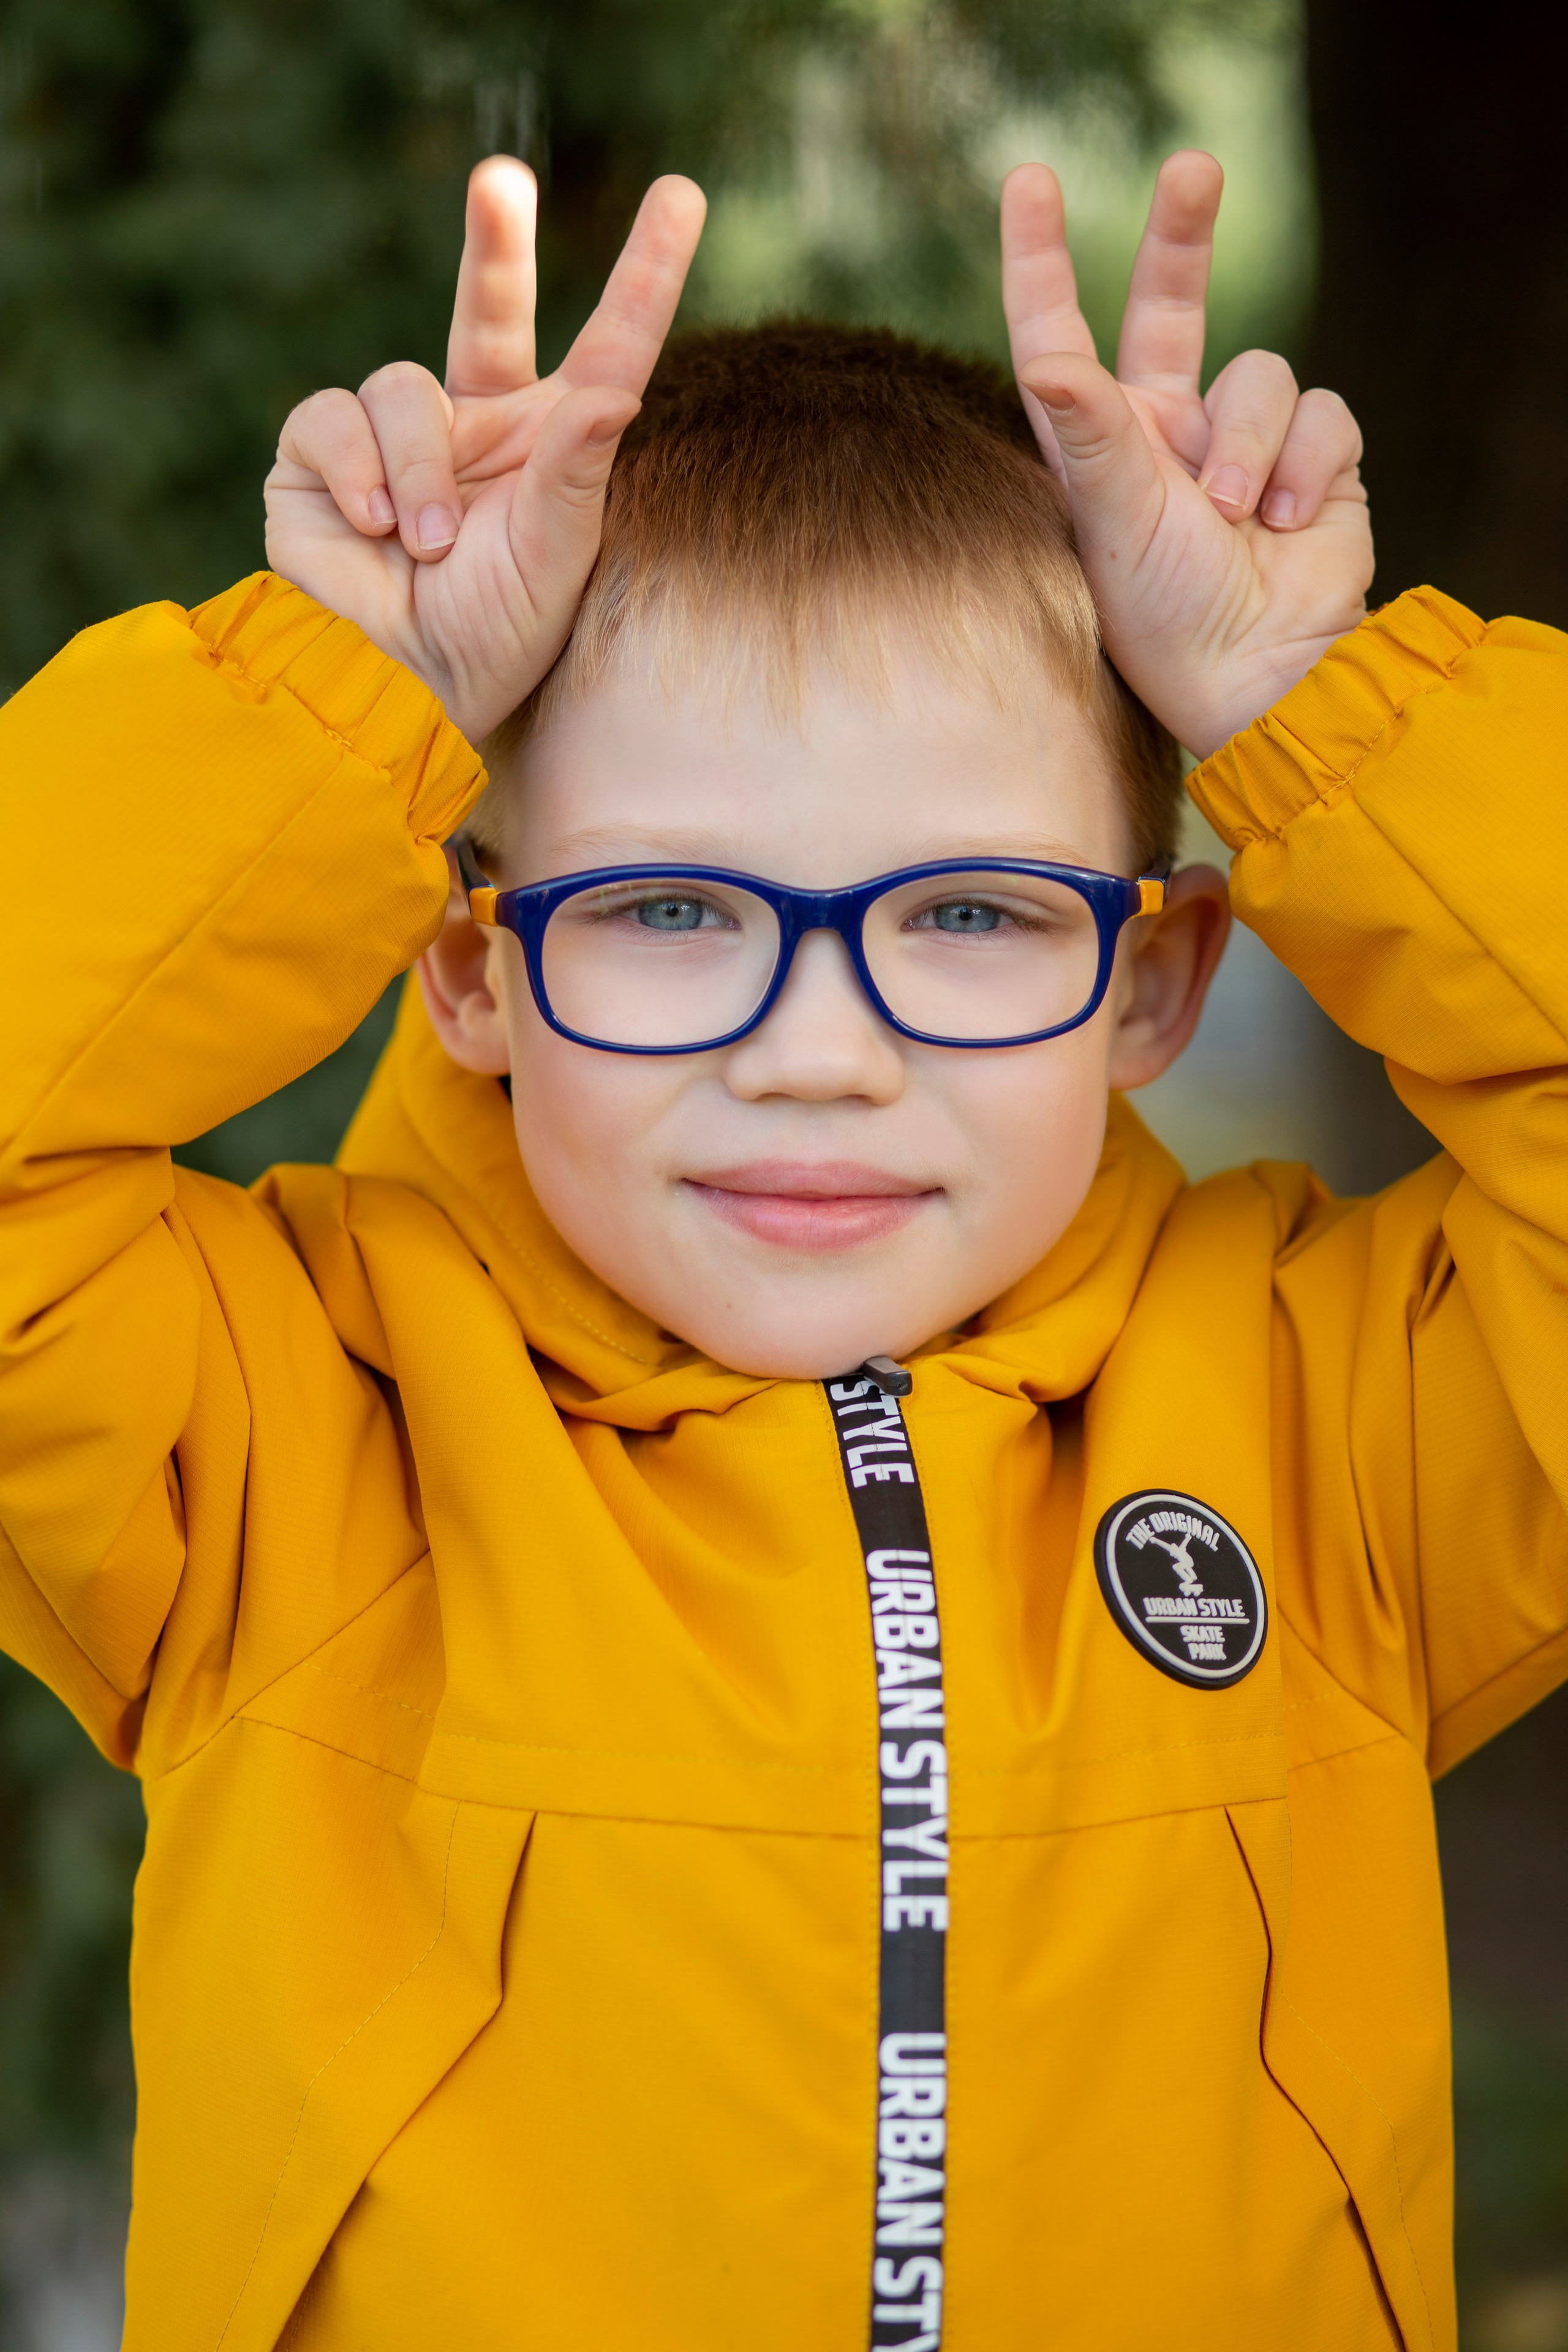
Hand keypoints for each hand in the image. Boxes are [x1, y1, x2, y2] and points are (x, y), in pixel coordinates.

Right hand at [264, 160, 706, 743]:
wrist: (401, 691)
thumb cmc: (492, 636)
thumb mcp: (553, 559)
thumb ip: (575, 472)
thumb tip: (614, 393)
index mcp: (548, 443)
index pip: (606, 347)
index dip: (643, 275)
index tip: (682, 196)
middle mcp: (475, 424)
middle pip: (488, 308)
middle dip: (495, 240)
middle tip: (503, 180)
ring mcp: (395, 434)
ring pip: (403, 386)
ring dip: (420, 470)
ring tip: (426, 544)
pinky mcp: (320, 452)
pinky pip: (333, 418)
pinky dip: (356, 472)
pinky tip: (374, 529)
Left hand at [1001, 152, 1371, 759]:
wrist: (1262, 677)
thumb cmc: (1169, 621)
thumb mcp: (1116, 527)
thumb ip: (1088, 436)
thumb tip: (1044, 359)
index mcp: (1099, 448)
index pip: (1059, 337)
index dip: (1043, 263)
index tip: (1030, 183)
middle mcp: (1166, 434)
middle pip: (1172, 303)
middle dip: (1184, 234)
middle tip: (1193, 165)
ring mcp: (1241, 444)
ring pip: (1259, 370)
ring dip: (1251, 442)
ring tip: (1239, 517)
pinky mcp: (1312, 459)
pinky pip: (1321, 410)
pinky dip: (1306, 465)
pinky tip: (1288, 524)